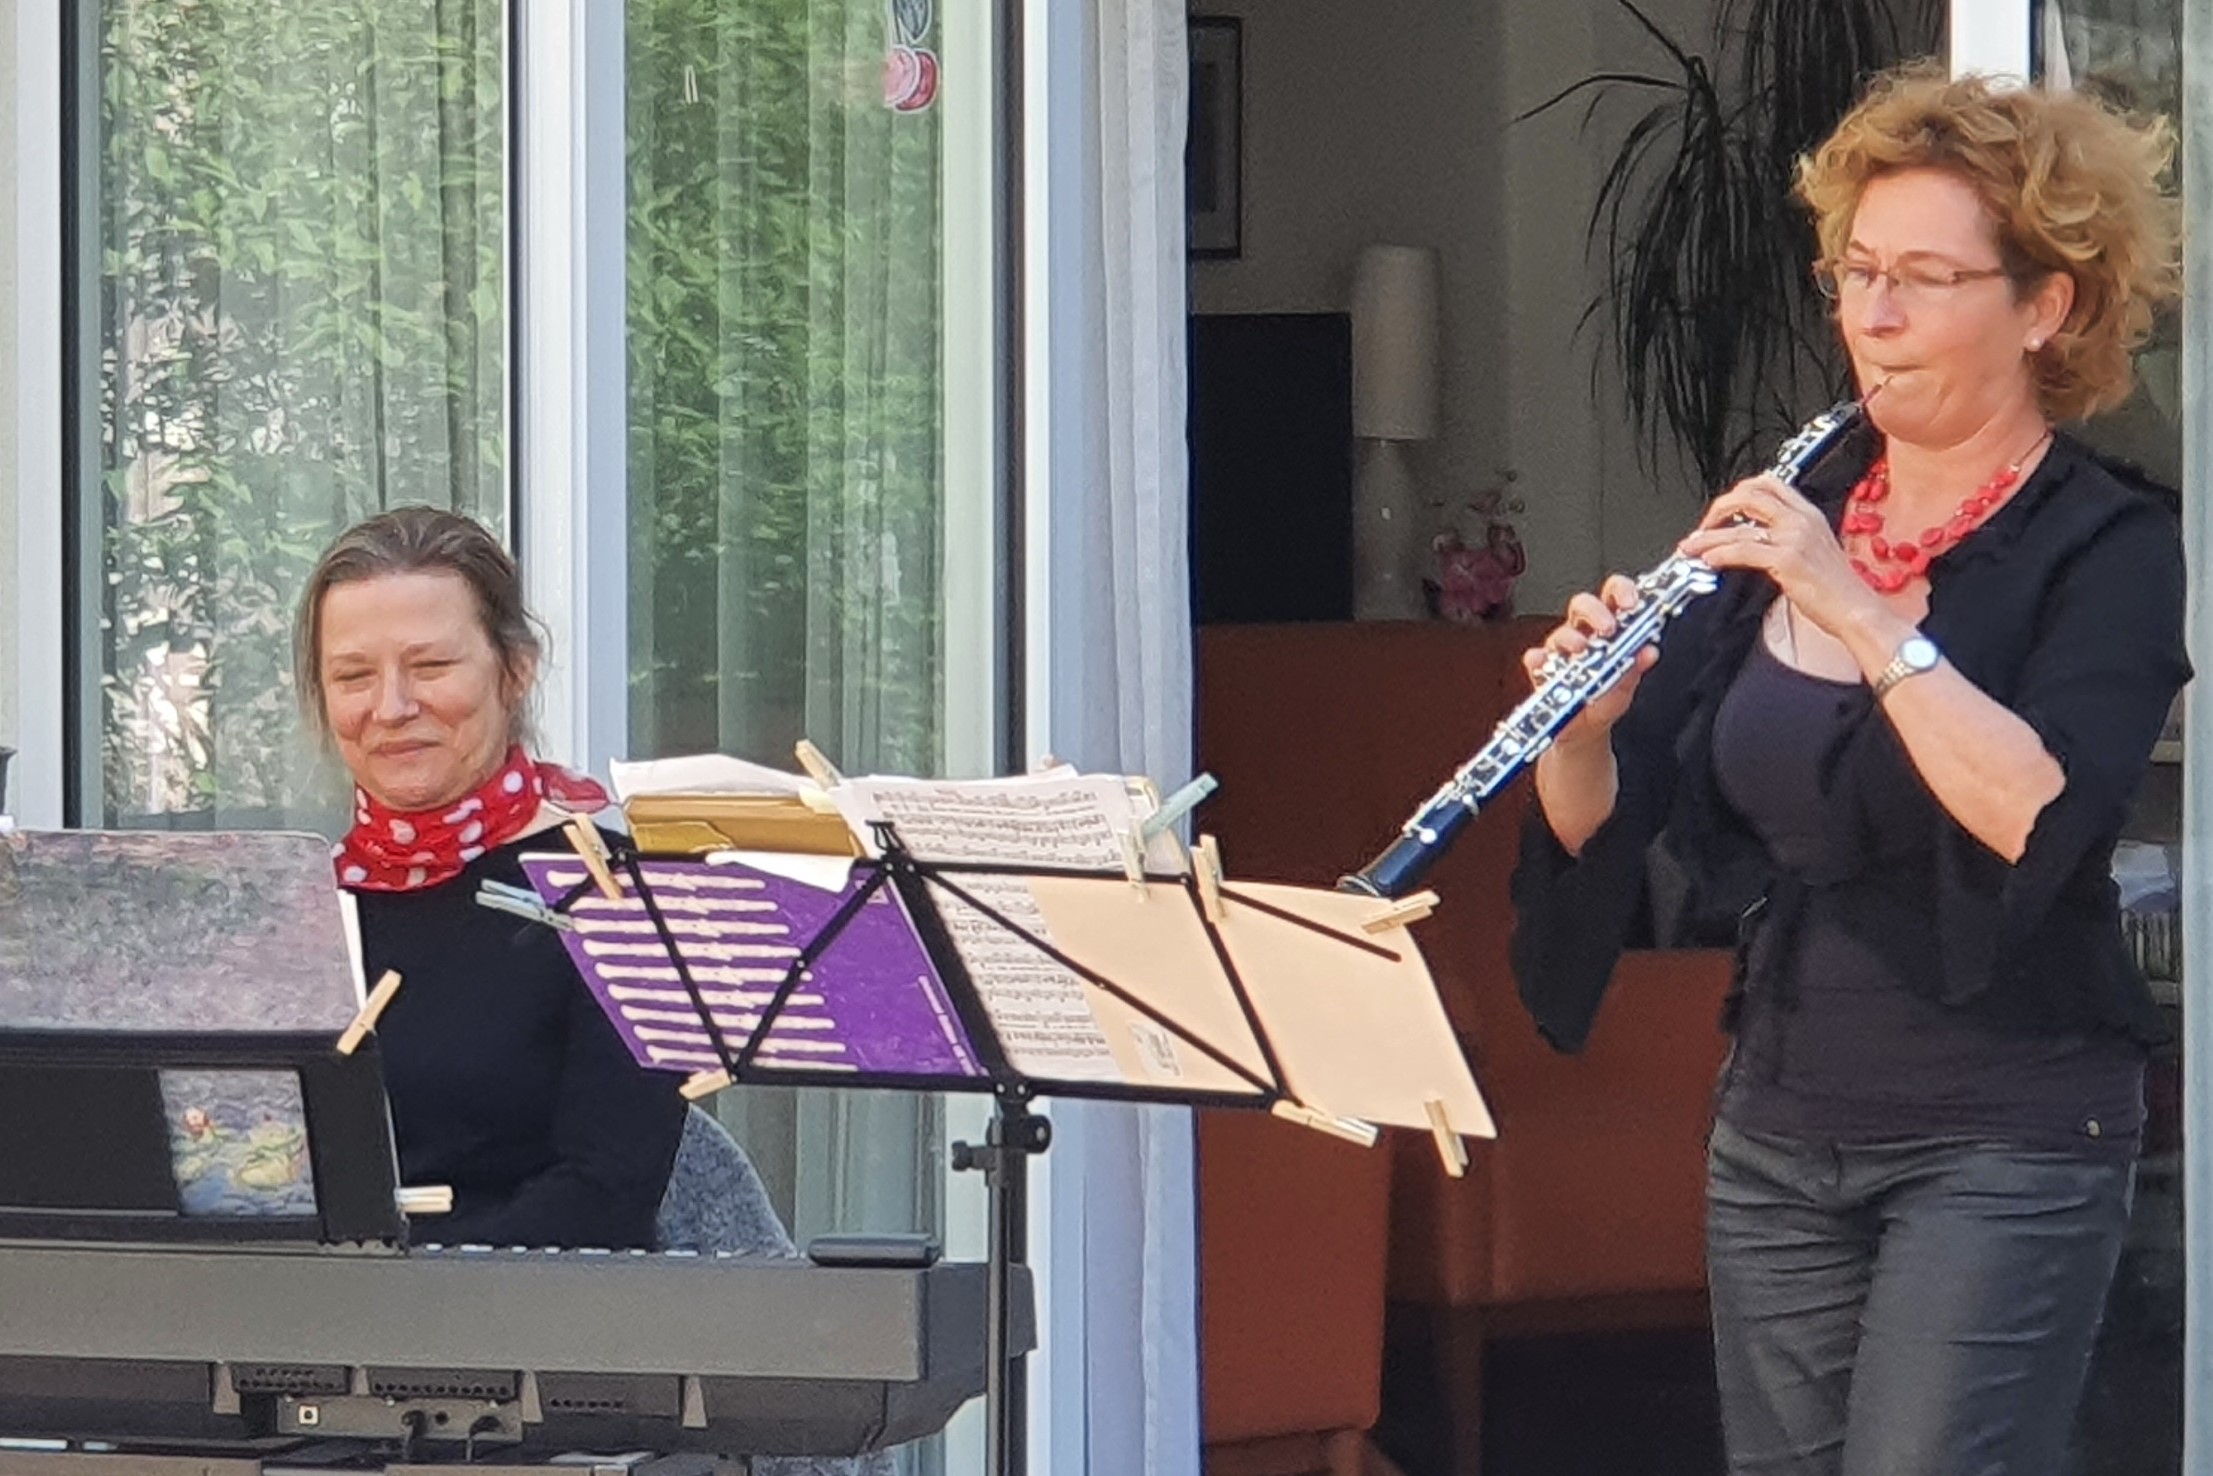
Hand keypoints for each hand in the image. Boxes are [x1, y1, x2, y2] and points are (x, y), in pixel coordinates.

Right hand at [1522, 573, 1658, 745]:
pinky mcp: (1541, 671)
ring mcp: (1559, 651)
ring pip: (1560, 632)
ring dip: (1571, 638)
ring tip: (1582, 649)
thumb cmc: (1603, 702)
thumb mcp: (1625, 687)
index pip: (1613, 596)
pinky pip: (1535, 659)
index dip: (1621, 591)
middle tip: (1608, 628)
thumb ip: (1636, 668)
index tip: (1631, 602)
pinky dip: (1538, 659)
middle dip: (1596, 611)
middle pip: (1583, 605)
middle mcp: (1581, 633)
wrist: (1583, 733)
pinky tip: (1543, 662)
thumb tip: (1650, 651)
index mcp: (1606, 628)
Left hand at [1675, 474, 1880, 638]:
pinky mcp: (1787, 560)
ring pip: (1739, 527)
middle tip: (1702, 527)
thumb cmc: (1837, 589)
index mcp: (1809, 514)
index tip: (1721, 510)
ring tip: (1689, 548)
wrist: (1855, 609)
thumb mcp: (1814, 552)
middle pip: (1749, 495)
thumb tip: (1756, 540)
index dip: (1739, 491)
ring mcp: (1794, 538)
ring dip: (1706, 537)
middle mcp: (1801, 520)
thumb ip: (1788, 539)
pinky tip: (1708, 561)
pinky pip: (1743, 551)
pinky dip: (1720, 554)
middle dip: (1718, 508)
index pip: (1769, 483)